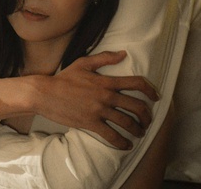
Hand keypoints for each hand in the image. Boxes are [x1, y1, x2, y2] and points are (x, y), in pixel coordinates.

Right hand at [33, 51, 158, 148]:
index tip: (155, 97)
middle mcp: (106, 96)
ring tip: (140, 133)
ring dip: (138, 130)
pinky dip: (122, 142)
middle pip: (136, 106)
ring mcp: (98, 111)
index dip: (150, 90)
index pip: (136, 83)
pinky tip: (126, 145)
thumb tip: (123, 54)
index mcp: (106, 81)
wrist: (45, 93)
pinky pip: (111, 135)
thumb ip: (104, 58)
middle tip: (148, 120)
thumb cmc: (63, 78)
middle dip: (147, 115)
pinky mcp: (90, 123)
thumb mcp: (83, 63)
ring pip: (127, 122)